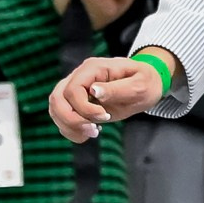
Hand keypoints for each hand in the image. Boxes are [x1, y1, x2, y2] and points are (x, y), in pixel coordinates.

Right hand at [48, 52, 167, 141]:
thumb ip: (117, 88)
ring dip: (69, 126)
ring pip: (56, 108)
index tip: (105, 116)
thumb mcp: (140, 85)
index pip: (72, 90)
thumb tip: (94, 91)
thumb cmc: (146, 82)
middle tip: (95, 130)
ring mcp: (75, 89)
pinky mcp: (76, 102)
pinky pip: (61, 116)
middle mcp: (79, 76)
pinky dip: (70, 129)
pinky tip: (87, 134)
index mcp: (93, 68)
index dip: (84, 108)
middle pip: (57, 99)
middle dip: (72, 119)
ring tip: (92, 133)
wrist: (148, 83)